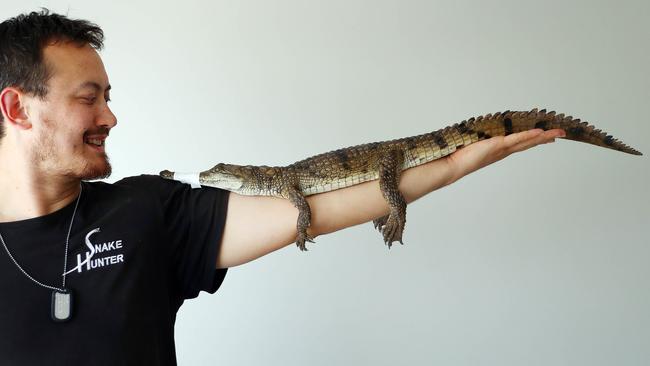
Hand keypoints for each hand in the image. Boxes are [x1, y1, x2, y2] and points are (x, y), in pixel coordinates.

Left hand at [445, 129, 565, 183]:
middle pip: (529, 143)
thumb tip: (476, 134)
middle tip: (561, 134)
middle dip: (545, 138)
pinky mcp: (497, 145)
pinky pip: (516, 139)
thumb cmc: (460, 156)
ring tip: (557, 133)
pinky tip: (539, 133)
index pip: (521, 143)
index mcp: (500, 150)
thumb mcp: (474, 145)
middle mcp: (504, 151)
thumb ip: (479, 140)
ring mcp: (502, 149)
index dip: (535, 139)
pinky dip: (528, 136)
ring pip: (527, 141)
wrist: (453, 165)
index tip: (547, 137)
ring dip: (543, 137)